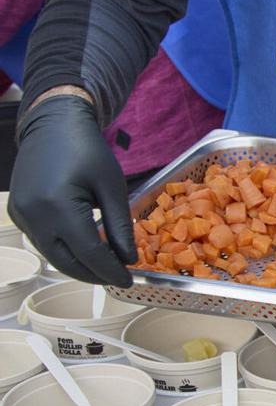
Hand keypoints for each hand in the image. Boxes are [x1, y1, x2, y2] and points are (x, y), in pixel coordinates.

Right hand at [9, 94, 137, 286]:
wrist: (52, 124)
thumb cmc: (87, 150)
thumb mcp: (112, 186)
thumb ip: (120, 226)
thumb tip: (128, 259)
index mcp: (59, 206)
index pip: (88, 253)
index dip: (109, 271)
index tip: (127, 281)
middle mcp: (33, 215)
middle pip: (66, 262)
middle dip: (93, 275)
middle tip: (116, 277)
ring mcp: (21, 215)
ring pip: (52, 255)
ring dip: (77, 265)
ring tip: (102, 265)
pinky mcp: (17, 213)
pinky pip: (41, 241)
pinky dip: (63, 250)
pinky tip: (82, 248)